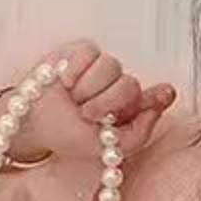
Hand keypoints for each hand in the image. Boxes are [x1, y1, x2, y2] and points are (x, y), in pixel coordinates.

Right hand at [0, 40, 176, 161]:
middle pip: (130, 84)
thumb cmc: (69, 137)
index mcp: (130, 111)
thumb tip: (157, 110)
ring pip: (111, 67)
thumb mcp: (106, 148)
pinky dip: (77, 70)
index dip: (161, 95)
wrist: (34, 124)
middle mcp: (120, 88)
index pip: (156, 98)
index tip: (166, 92)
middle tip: (87, 114)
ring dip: (88, 88)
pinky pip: (91, 53)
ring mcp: (103, 69)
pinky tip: (66, 82)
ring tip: (74, 99)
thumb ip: (138, 134)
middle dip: (106, 103)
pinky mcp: (83, 52)